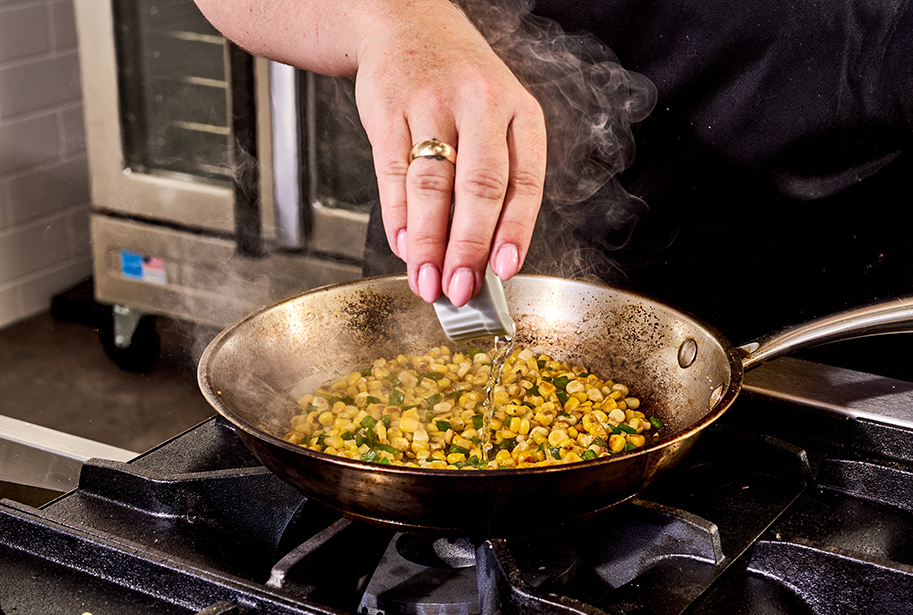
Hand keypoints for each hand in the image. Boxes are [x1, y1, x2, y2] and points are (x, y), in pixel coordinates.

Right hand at [194, 0, 546, 306]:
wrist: (404, 23)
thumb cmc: (459, 86)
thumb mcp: (496, 118)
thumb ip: (497, 181)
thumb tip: (485, 259)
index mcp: (520, 111)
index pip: (525, 182)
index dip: (514, 233)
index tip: (503, 272)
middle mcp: (480, 103)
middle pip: (479, 188)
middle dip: (469, 248)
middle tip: (461, 289)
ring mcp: (431, 104)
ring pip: (432, 187)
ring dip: (428, 244)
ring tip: (427, 281)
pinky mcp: (387, 109)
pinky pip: (393, 175)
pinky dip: (397, 219)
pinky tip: (403, 247)